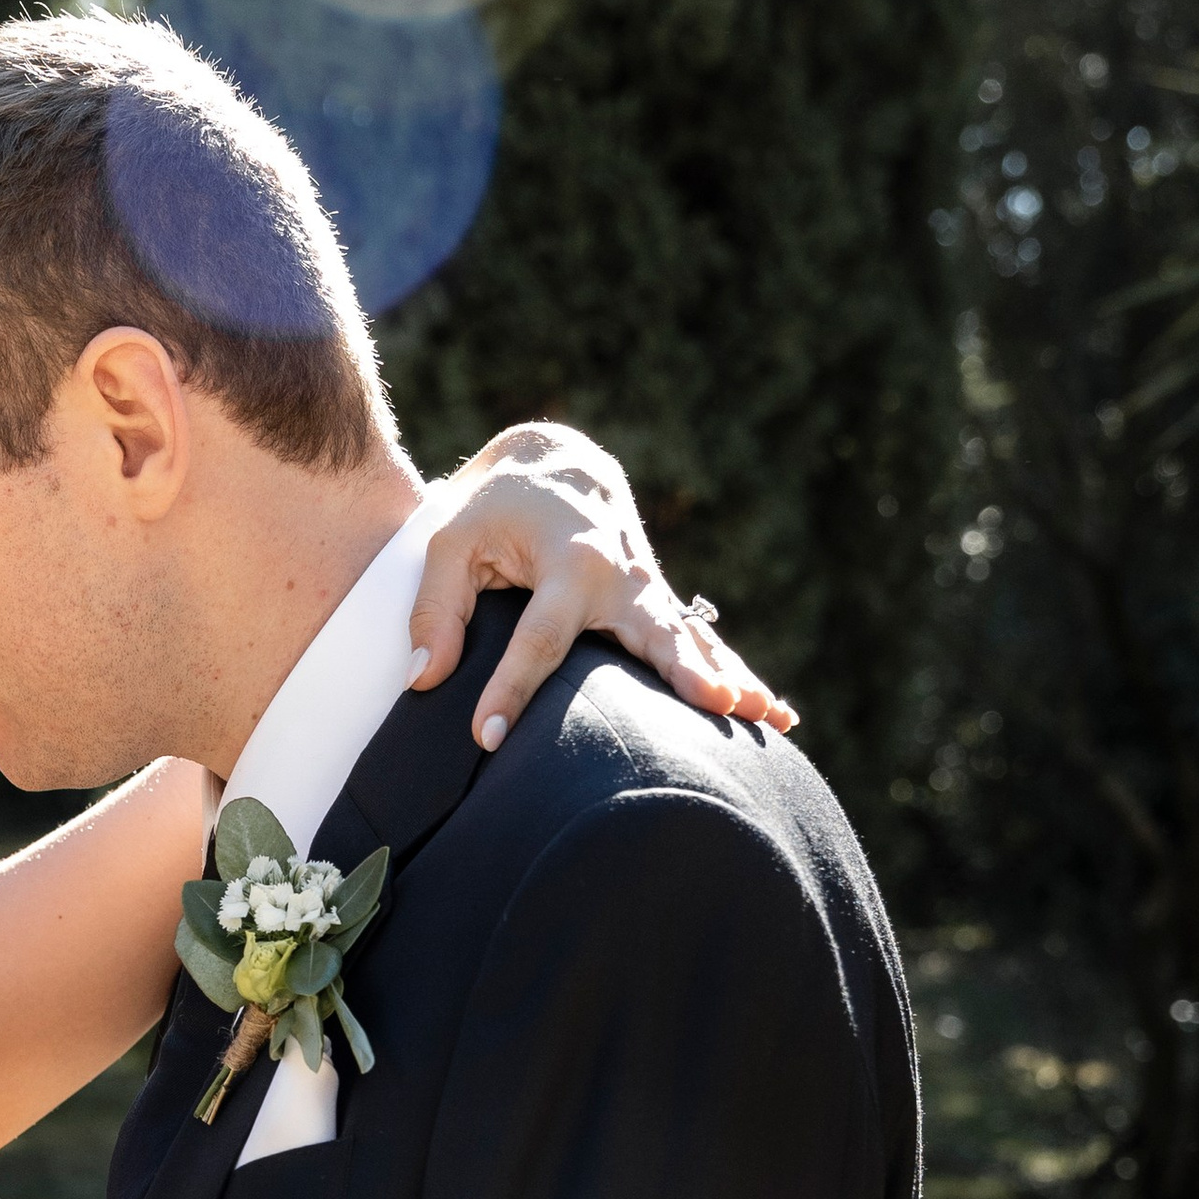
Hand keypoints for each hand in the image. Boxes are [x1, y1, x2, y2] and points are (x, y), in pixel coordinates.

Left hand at [409, 424, 796, 752]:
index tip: (487, 737)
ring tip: (764, 719)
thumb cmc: (494, 506)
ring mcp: (647, 590)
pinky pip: (701, 644)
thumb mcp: (450, 541)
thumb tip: (424, 677)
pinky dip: (733, 674)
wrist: (555, 461)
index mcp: (567, 561)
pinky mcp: (657, 603)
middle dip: (682, 672)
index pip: (538, 639)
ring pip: (692, 643)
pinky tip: (773, 716)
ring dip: (728, 679)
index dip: (510, 688)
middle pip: (653, 635)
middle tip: (714, 705)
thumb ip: (434, 608)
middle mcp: (619, 576)